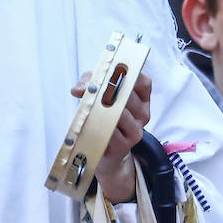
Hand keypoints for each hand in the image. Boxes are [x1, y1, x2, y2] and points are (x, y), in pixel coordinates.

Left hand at [71, 70, 151, 203]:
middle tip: (90, 92)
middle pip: (128, 97)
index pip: (142, 81)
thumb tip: (79, 89)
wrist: (102, 147)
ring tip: (88, 109)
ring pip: (119, 114)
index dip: (125, 76)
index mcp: (141, 97)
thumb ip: (89, 83)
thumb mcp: (97, 92)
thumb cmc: (101, 114)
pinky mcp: (125, 144)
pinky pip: (110, 131)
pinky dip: (97, 126)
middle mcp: (143, 113)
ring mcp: (136, 130)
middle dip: (107, 92)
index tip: (108, 74)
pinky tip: (89, 125)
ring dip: (101, 110)